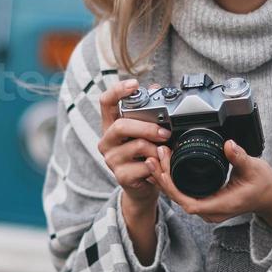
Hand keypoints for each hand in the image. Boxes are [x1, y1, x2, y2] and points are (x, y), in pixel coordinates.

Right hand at [96, 78, 169, 216]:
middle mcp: (107, 141)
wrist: (144, 187)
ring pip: (136, 146)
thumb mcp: (147, 132)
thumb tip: (155, 87)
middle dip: (147, 127)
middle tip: (165, 132)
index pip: (106, 102)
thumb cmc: (145, 155)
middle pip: (121, 126)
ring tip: (164, 151)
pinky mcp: (121, 176)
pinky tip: (160, 167)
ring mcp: (112, 159)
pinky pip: (143, 166)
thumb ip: (149, 111)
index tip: (134, 84)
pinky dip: (157, 165)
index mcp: (111, 125)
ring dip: (156, 148)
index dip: (117, 90)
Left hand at [148, 137, 271, 231]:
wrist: (270, 196)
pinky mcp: (206, 202)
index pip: (189, 204)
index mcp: (221, 205)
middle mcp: (211, 211)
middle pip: (179, 199)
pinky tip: (162, 169)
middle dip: (164, 179)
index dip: (173, 190)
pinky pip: (184, 195)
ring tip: (155, 158)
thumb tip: (229, 145)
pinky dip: (172, 182)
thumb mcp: (254, 168)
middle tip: (155, 156)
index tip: (163, 171)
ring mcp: (208, 209)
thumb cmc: (263, 184)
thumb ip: (240, 157)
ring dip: (165, 179)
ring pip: (180, 197)